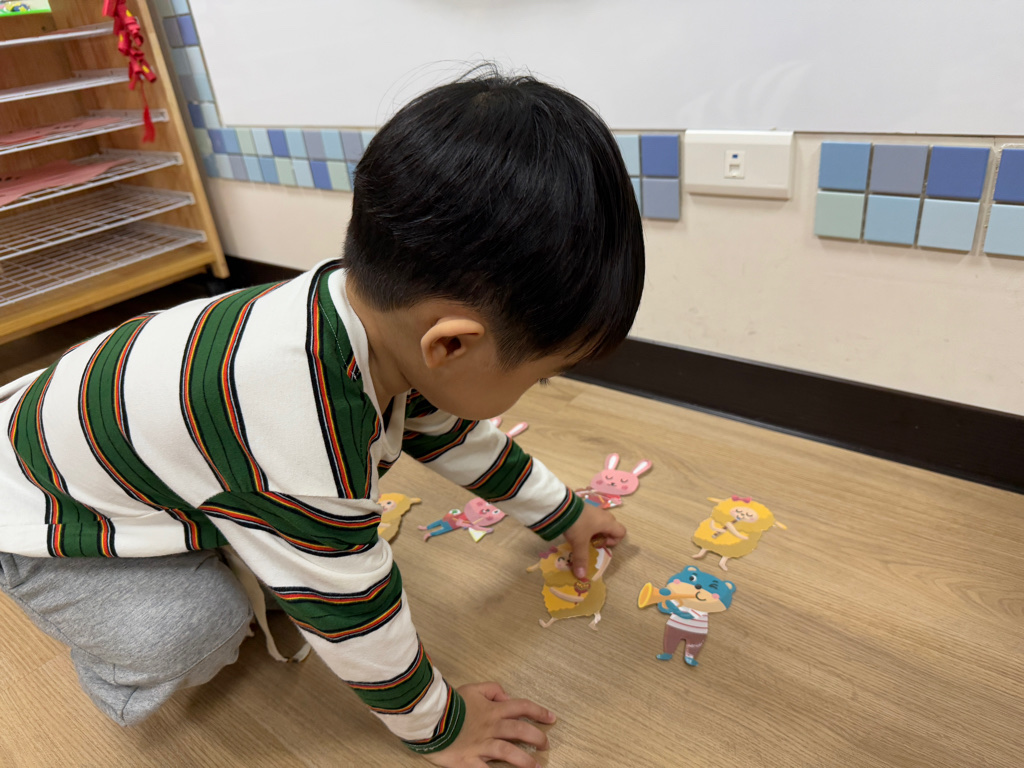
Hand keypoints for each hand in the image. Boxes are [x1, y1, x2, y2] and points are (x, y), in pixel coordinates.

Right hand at [425, 682, 555, 767]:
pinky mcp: (468, 761)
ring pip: (508, 752)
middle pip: (520, 731)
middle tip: (546, 745)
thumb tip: (507, 697)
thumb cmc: (449, 702)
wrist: (429, 716)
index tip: (551, 718)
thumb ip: (492, 690)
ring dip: (525, 761)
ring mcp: (481, 746)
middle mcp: (491, 728)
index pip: (522, 707)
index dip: (539, 712)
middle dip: (537, 738)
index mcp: (493, 710)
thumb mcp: (473, 688)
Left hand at [563, 505, 626, 578]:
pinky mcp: (585, 508)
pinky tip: (577, 529)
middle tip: (592, 542)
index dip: (614, 541)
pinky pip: (592, 519)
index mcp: (607, 523)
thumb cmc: (577, 524)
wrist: (561, 506)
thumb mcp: (579, 543)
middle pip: (611, 527)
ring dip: (595, 532)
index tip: (600, 544)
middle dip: (604, 537)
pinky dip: (588, 525)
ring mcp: (594, 510)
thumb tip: (581, 576)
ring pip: (601, 523)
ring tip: (583, 537)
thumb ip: (581, 559)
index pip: (621, 532)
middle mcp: (604, 515)